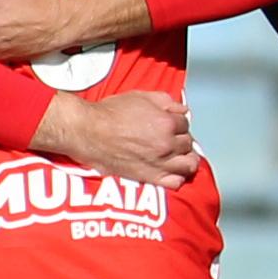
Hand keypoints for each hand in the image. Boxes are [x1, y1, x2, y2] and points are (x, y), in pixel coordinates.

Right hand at [34, 87, 198, 189]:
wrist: (88, 132)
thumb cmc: (110, 114)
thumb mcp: (140, 96)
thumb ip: (166, 101)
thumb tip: (182, 109)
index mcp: (166, 123)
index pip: (185, 123)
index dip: (177, 122)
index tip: (169, 124)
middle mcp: (167, 144)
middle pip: (188, 143)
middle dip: (181, 139)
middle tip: (171, 138)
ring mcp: (160, 163)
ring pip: (188, 164)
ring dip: (185, 158)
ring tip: (178, 155)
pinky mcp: (150, 177)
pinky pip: (175, 182)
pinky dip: (178, 177)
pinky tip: (172, 171)